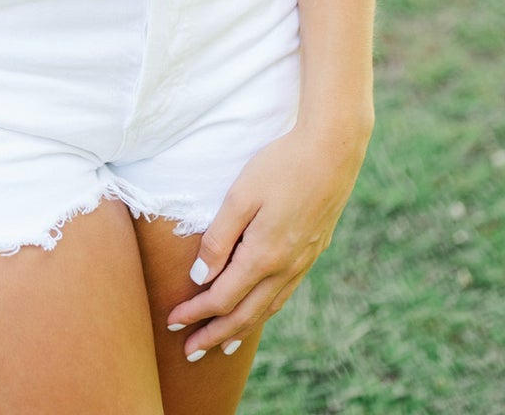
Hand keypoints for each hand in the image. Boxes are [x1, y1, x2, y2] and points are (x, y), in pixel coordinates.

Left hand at [165, 118, 371, 359]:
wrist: (332, 151)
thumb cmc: (281, 166)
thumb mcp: (241, 196)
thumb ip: (219, 238)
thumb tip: (200, 278)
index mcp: (263, 256)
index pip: (221, 299)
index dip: (195, 313)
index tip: (172, 322)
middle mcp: (284, 268)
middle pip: (244, 315)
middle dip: (214, 335)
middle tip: (190, 351)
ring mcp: (302, 263)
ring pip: (267, 310)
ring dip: (241, 331)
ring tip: (223, 346)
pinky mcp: (312, 253)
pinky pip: (284, 295)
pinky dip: (265, 312)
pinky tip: (259, 313)